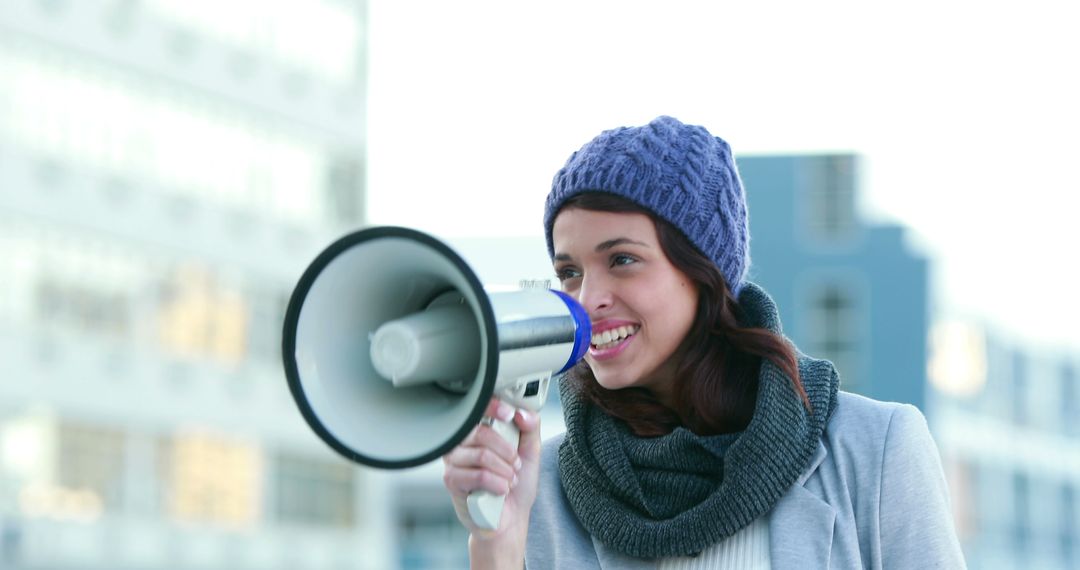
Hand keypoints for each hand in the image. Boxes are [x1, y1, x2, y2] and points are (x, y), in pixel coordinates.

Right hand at [442, 398, 541, 562]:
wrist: (510, 518)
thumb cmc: (516, 485)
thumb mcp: (530, 452)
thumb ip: (529, 428)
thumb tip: (522, 412)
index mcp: (478, 431)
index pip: (478, 409)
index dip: (492, 407)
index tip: (509, 414)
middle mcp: (461, 443)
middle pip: (481, 433)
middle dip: (507, 451)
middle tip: (516, 464)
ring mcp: (454, 462)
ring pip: (481, 455)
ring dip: (504, 470)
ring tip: (510, 480)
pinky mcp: (452, 481)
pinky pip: (478, 475)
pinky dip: (497, 483)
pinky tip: (502, 490)